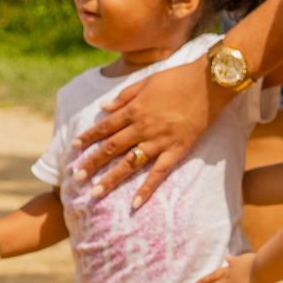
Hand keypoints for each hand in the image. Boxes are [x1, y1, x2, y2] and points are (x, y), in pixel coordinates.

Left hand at [74, 53, 212, 206]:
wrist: (209, 83)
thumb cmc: (178, 78)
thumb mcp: (146, 82)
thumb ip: (123, 97)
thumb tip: (103, 108)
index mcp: (134, 110)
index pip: (105, 127)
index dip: (88, 138)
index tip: (73, 148)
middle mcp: (142, 128)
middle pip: (111, 148)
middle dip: (92, 163)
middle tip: (76, 178)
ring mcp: (159, 141)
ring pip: (129, 164)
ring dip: (110, 179)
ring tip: (94, 193)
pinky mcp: (177, 150)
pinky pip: (158, 173)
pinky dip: (146, 189)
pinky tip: (134, 203)